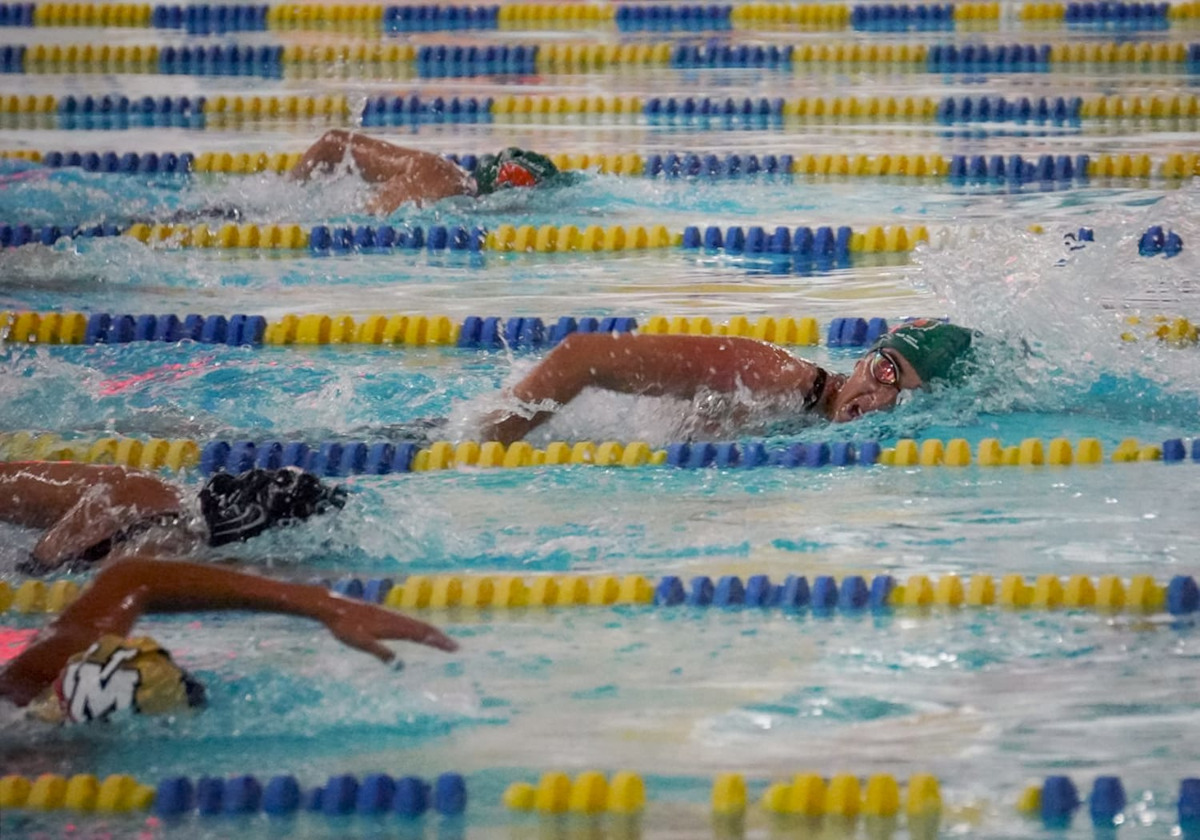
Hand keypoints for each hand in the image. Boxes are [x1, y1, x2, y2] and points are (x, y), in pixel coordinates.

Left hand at [323, 597, 457, 661]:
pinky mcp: (386, 616)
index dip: (438, 641)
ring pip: (417, 624)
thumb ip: (380, 653)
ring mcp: (392, 616)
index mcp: (394, 626)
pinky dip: (420, 629)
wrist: (333, 607)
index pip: (422, 634)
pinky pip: (409, 623)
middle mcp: (397, 619)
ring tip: (443, 641)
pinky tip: (418, 633)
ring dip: (432, 633)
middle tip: (456, 647)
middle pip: (424, 628)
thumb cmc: (346, 627)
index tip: (454, 648)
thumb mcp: (361, 643)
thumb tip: (400, 665)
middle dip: (440, 638)